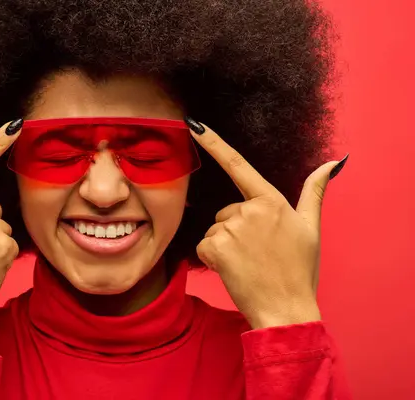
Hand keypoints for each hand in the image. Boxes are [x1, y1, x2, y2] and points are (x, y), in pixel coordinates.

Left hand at [188, 121, 346, 329]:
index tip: (194, 125)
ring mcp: (232, 228)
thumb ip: (313, 191)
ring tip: (247, 262)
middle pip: (226, 211)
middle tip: (256, 252)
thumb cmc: (299, 269)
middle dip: (235, 228)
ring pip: (215, 228)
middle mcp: (250, 210)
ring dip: (225, 245)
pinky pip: (204, 245)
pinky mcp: (216, 247)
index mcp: (271, 201)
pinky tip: (233, 269)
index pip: (238, 165)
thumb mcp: (311, 227)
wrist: (286, 308)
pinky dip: (213, 257)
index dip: (214, 143)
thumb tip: (331, 162)